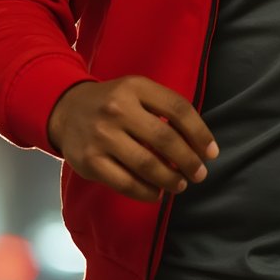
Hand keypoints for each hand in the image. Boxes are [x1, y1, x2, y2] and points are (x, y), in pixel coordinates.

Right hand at [46, 77, 218, 202]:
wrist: (66, 110)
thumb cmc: (114, 103)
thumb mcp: (138, 91)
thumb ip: (165, 109)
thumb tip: (199, 144)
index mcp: (135, 87)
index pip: (178, 109)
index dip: (200, 133)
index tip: (212, 152)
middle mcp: (117, 108)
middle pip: (165, 138)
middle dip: (188, 160)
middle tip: (200, 174)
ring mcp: (101, 136)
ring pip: (146, 164)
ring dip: (170, 179)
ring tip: (181, 184)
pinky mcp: (89, 161)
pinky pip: (125, 183)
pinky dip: (146, 192)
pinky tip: (157, 193)